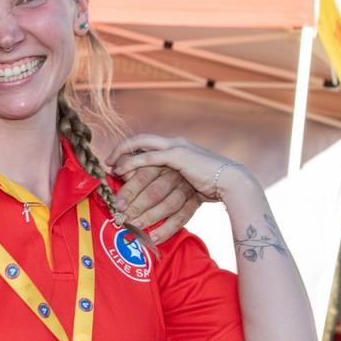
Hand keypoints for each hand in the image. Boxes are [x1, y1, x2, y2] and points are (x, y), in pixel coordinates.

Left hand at [106, 134, 255, 203]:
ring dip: (125, 167)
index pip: (145, 143)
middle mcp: (174, 143)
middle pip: (139, 145)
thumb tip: (156, 197)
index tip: (113, 163)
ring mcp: (176, 147)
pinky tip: (122, 173)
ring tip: (114, 178)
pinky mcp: (178, 155)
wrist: (232, 182)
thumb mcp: (188, 181)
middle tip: (108, 168)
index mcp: (176, 147)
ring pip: (141, 152)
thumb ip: (173, 182)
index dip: (127, 150)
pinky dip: (132, 164)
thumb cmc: (212, 186)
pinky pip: (148, 158)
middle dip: (120, 157)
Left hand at [106, 155, 200, 244]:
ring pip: (168, 205)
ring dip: (150, 218)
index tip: (117, 204)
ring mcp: (186, 187)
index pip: (142, 176)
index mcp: (162, 161)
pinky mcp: (195, 201)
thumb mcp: (154, 164)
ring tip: (135, 228)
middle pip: (154, 192)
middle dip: (137, 207)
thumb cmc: (171, 170)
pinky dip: (167, 229)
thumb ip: (134, 167)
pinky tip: (154, 238)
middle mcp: (175, 173)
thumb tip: (114, 171)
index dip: (128, 190)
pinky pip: (181, 217)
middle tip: (123, 219)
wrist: (210, 174)